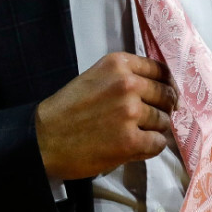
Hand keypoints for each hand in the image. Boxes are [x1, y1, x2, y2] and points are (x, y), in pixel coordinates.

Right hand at [36, 52, 177, 180]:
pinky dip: (150, 147)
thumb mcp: (95, 78)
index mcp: (118, 64)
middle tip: (150, 119)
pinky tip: (135, 147)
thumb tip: (161, 89)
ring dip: (154, 130)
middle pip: (166, 95)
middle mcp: (127, 84)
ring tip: (134, 134)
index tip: (164, 95)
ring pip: (164, 121)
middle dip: (162, 108)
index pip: (160, 70)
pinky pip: (158, 143)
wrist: (44, 139)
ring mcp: (130, 112)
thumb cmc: (67, 110)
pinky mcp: (130, 140)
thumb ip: (125, 77)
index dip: (166, 85)